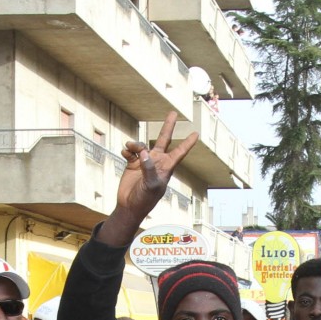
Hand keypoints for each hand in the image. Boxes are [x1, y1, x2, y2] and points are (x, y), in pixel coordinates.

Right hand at [98, 112, 197, 246]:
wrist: (130, 205)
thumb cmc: (145, 199)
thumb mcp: (151, 185)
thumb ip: (149, 168)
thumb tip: (144, 153)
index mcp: (166, 167)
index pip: (179, 152)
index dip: (187, 143)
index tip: (195, 134)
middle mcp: (156, 161)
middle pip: (164, 140)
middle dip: (168, 126)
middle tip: (173, 113)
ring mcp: (144, 162)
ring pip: (142, 145)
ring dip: (135, 144)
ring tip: (129, 147)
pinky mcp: (132, 164)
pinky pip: (130, 152)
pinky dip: (127, 150)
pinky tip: (124, 153)